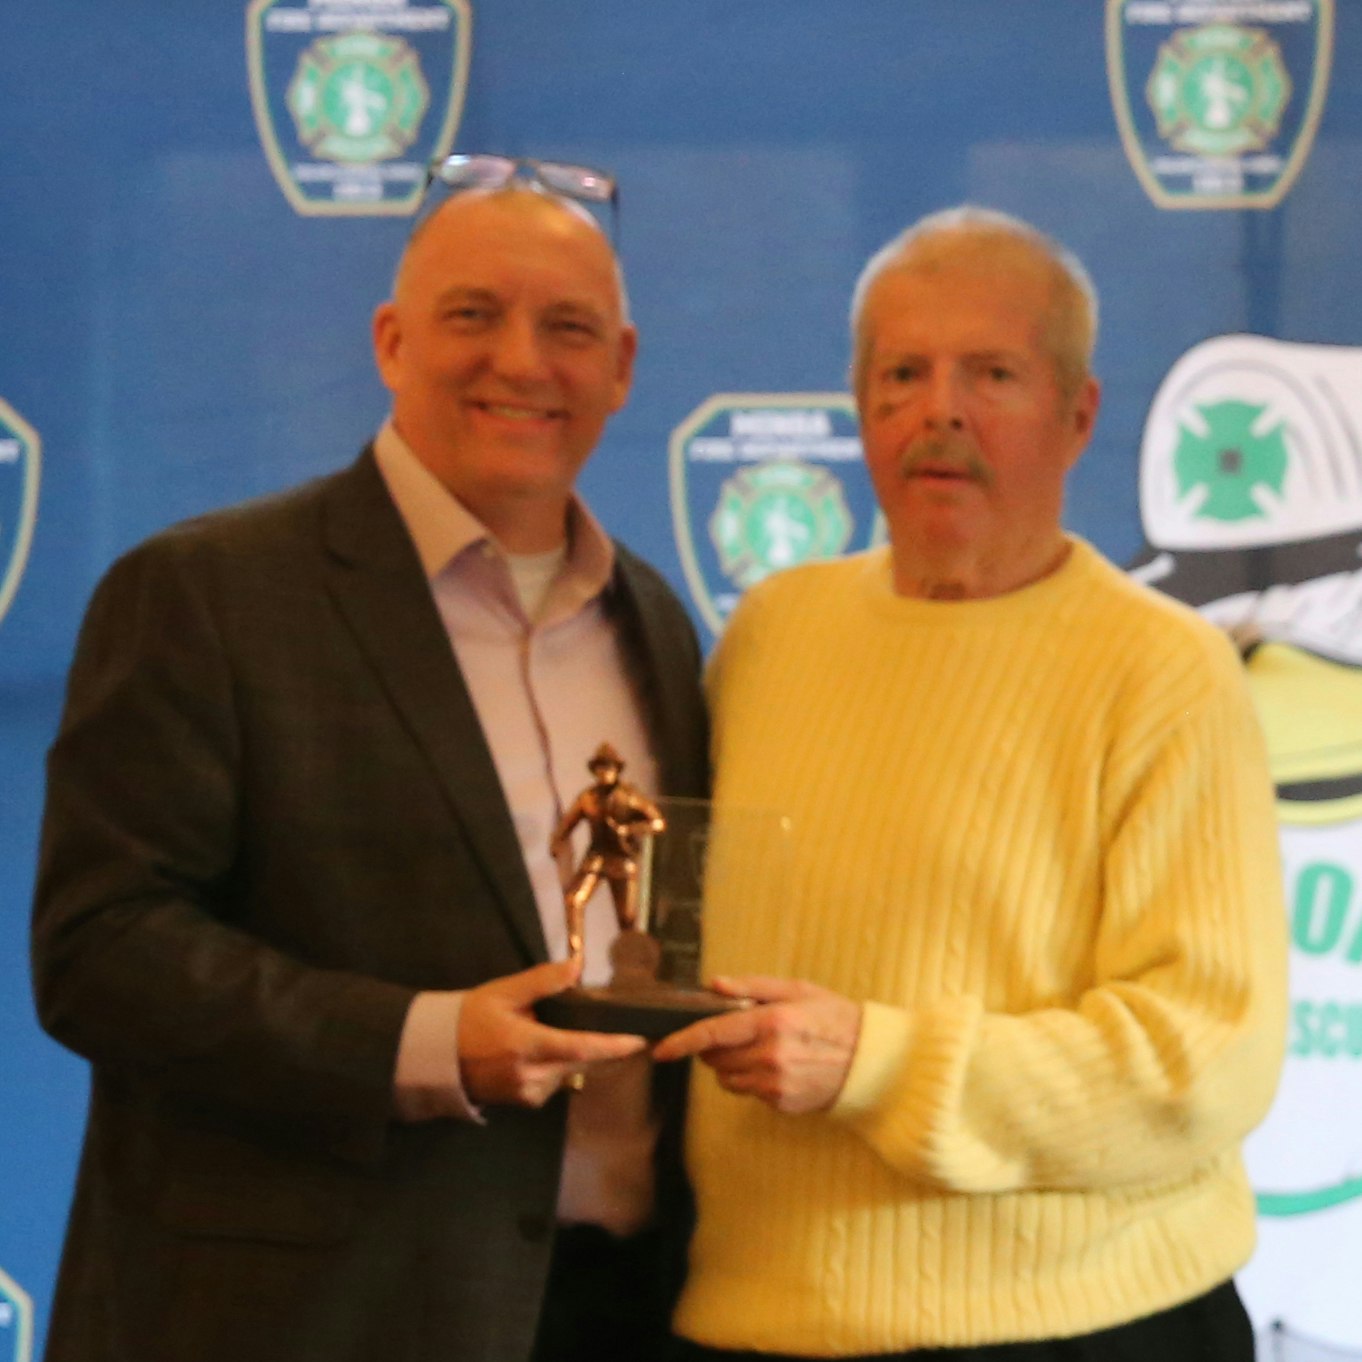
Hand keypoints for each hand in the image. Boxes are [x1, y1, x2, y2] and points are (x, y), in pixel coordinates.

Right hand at [459, 959, 644, 1107]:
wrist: (437, 1056)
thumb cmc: (471, 1017)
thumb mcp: (504, 992)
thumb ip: (542, 981)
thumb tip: (577, 966)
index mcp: (527, 1045)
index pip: (580, 1048)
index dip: (613, 1047)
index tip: (640, 1042)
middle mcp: (531, 1075)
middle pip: (581, 1061)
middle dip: (598, 1047)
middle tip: (598, 1027)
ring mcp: (528, 1093)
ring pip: (569, 1072)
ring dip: (571, 1054)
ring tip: (547, 1034)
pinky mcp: (525, 1103)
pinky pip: (555, 1083)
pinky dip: (556, 1066)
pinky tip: (539, 1053)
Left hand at [653, 976, 861, 1113]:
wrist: (871, 1061)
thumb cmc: (834, 1018)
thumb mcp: (797, 990)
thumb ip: (752, 986)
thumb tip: (714, 985)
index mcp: (772, 1022)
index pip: (712, 1033)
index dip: (681, 1042)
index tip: (660, 1050)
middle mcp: (770, 1055)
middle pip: (714, 1058)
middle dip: (714, 1046)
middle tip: (737, 1033)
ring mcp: (775, 1084)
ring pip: (727, 1078)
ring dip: (730, 1065)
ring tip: (760, 1050)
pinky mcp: (781, 1103)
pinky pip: (748, 1092)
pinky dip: (751, 1080)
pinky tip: (777, 1067)